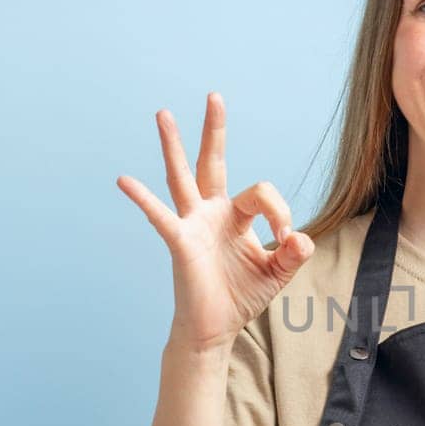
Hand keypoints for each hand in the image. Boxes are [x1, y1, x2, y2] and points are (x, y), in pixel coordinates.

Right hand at [116, 92, 314, 353]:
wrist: (215, 329)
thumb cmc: (241, 297)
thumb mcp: (277, 273)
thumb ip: (292, 253)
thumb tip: (300, 237)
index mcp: (235, 216)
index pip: (261, 193)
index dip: (280, 211)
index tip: (286, 238)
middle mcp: (211, 213)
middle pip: (213, 162)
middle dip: (214, 131)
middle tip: (215, 96)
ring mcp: (192, 225)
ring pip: (183, 178)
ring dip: (174, 146)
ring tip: (163, 113)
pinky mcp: (180, 243)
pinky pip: (160, 217)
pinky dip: (142, 198)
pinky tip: (124, 180)